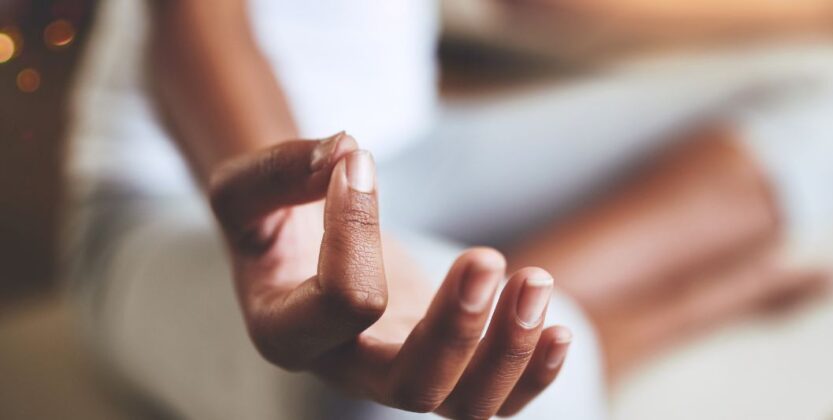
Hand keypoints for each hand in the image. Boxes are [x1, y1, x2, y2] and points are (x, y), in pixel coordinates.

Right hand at [208, 133, 572, 417]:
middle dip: (461, 329)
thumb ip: (282, 171)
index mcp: (291, 334)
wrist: (303, 246)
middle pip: (416, 386)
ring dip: (512, 350)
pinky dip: (535, 372)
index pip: (345, 302)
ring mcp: (404, 373)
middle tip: (486, 259)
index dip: (358, 226)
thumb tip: (349, 153)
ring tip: (534, 281)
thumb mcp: (250, 188)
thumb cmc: (274, 220)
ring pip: (468, 405)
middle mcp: (350, 369)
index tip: (358, 162)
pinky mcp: (447, 364)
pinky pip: (498, 398)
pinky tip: (557, 328)